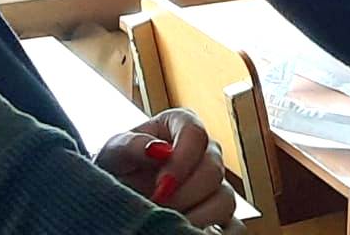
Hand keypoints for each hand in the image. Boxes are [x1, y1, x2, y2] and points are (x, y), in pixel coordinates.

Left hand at [94, 108, 238, 229]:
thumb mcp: (114, 152)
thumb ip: (132, 145)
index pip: (196, 134)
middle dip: (185, 194)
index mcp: (181, 125)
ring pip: (225, 199)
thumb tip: (157, 149)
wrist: (114, 196)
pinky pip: (235, 228)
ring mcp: (214, 185)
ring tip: (169, 224)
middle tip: (159, 208)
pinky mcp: (219, 215)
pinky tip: (189, 233)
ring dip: (198, 217)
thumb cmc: (115, 167)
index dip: (182, 161)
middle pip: (213, 169)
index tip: (162, 186)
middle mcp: (204, 152)